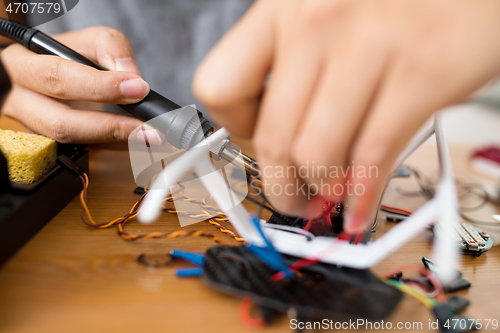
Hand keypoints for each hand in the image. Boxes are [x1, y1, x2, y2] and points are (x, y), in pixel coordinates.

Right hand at [1, 26, 149, 144]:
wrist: (52, 74)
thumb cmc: (68, 55)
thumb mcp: (88, 39)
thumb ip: (110, 48)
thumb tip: (130, 75)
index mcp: (21, 66)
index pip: (58, 77)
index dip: (100, 86)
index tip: (138, 89)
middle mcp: (22, 102)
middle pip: (62, 124)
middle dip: (111, 128)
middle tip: (149, 128)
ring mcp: (35, 130)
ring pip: (76, 144)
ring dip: (120, 144)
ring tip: (155, 139)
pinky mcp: (53, 146)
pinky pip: (89, 153)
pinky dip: (120, 150)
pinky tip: (145, 145)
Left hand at [194, 0, 499, 232]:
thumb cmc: (395, 0)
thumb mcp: (326, 15)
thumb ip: (298, 70)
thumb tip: (282, 140)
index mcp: (282, 7)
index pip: (219, 86)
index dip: (235, 129)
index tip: (254, 143)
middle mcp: (315, 20)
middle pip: (269, 139)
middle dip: (280, 187)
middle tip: (294, 197)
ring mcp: (369, 43)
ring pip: (315, 156)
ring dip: (321, 193)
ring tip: (331, 197)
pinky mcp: (422, 71)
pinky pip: (372, 158)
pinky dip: (362, 197)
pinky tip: (360, 205)